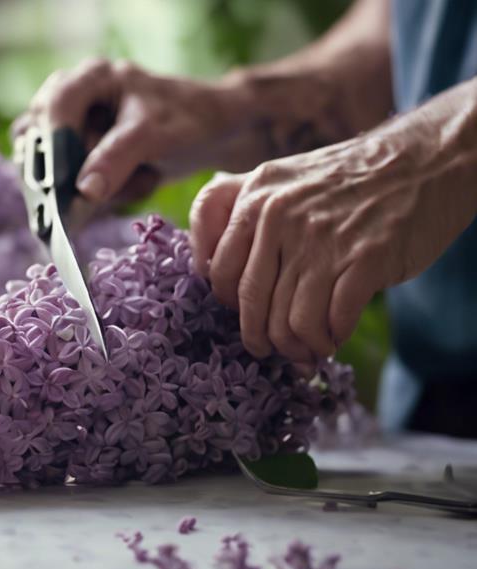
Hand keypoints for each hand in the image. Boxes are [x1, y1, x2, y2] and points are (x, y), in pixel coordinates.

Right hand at [11, 59, 253, 205]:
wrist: (211, 134)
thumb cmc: (186, 120)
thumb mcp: (154, 135)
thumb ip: (116, 158)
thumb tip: (83, 191)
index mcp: (89, 79)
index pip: (53, 109)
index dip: (54, 147)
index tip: (62, 186)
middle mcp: (71, 102)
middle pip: (42, 144)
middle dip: (72, 177)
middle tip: (96, 198)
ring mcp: (70, 134)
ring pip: (52, 173)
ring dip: (90, 190)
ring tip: (139, 179)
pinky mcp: (77, 162)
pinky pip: (69, 190)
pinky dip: (99, 198)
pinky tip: (136, 183)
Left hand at [189, 126, 476, 362]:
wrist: (425, 161)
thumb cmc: (347, 179)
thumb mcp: (281, 177)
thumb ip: (236, 206)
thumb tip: (202, 259)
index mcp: (255, 196)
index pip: (218, 271)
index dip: (229, 304)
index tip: (245, 314)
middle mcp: (279, 216)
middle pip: (250, 303)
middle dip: (259, 338)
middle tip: (272, 350)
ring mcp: (321, 239)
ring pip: (288, 321)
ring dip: (298, 347)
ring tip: (309, 348)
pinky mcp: (364, 260)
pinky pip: (329, 322)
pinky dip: (330, 339)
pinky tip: (335, 335)